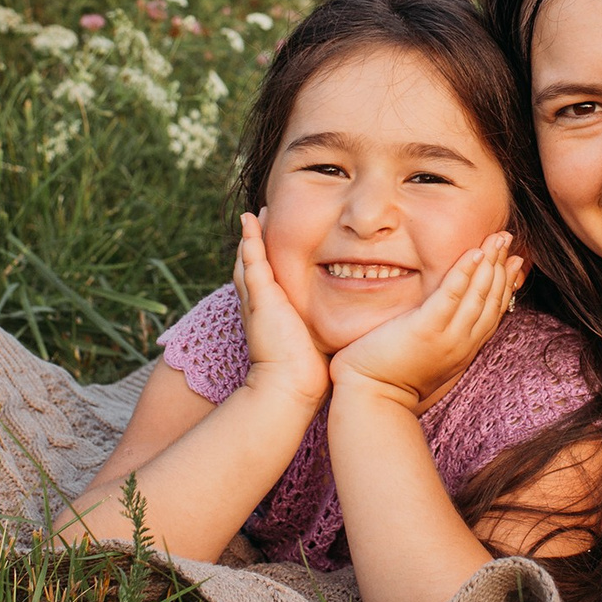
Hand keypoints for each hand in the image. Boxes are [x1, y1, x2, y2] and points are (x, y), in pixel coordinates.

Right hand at [234, 213, 331, 408]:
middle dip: (255, 243)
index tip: (279, 243)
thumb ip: (327, 330)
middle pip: (254, 266)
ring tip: (255, 213)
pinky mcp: (261, 298)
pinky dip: (250, 239)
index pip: (268, 281)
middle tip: (260, 218)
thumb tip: (351, 328)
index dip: (269, 261)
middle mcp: (261, 305)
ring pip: (250, 260)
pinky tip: (250, 220)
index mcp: (273, 314)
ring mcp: (258, 299)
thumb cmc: (308, 373)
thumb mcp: (316, 342)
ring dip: (252, 235)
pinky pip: (252, 261)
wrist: (290, 388)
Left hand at [329, 233, 524, 413]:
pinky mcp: (426, 329)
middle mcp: (462, 343)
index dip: (506, 283)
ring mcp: (447, 337)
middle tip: (507, 238)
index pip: (493, 311)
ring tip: (497, 237)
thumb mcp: (427, 359)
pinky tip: (474, 252)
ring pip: (477, 294)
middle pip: (491, 299)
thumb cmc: (390, 380)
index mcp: (464, 349)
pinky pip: (451, 295)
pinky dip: (464, 272)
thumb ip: (441, 339)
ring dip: (490, 262)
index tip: (514, 261)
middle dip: (501, 265)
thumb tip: (443, 321)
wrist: (371, 400)